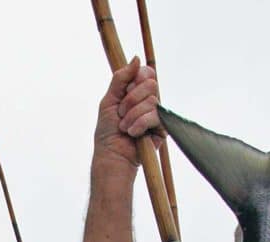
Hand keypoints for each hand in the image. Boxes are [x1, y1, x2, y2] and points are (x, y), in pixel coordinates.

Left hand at [93, 57, 161, 171]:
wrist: (112, 155)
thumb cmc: (107, 131)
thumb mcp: (109, 100)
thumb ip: (121, 78)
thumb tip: (136, 58)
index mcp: (137, 93)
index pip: (147, 73)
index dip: (136, 78)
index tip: (125, 91)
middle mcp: (149, 101)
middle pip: (150, 84)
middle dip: (131, 99)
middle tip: (121, 113)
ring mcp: (156, 114)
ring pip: (151, 100)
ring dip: (132, 115)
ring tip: (124, 127)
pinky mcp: (162, 129)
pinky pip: (155, 115)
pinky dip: (140, 124)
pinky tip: (133, 134)